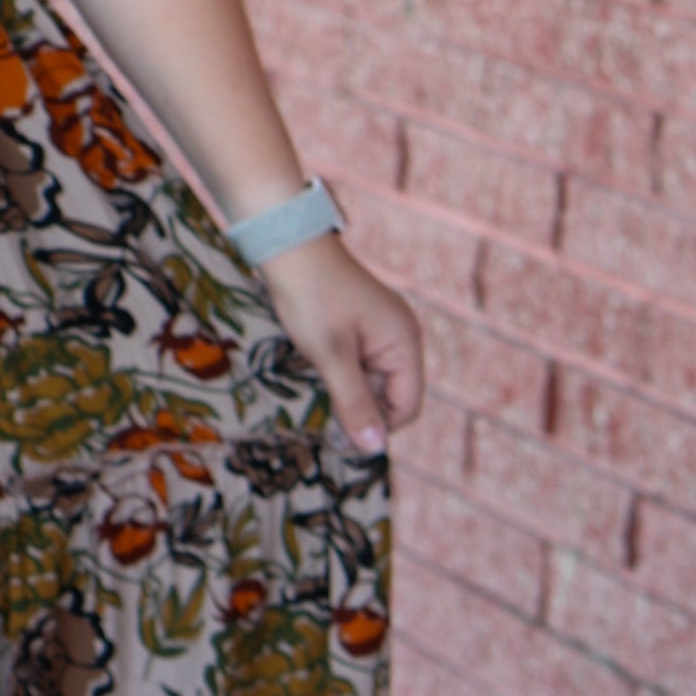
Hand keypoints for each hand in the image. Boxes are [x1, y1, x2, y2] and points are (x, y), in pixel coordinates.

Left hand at [263, 235, 424, 457]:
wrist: (289, 246)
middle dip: (362, 413)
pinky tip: (317, 376)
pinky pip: (359, 365)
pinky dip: (342, 377)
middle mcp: (400, 337)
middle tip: (324, 428)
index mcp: (404, 343)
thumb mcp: (332, 356)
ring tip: (318, 399)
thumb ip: (354, 403)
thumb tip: (374, 449)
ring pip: (372, 382)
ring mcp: (380, 331)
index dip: (379, 428)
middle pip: (391, 396)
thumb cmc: (313, 298)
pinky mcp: (360, 327)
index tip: (342, 441)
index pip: (407, 405)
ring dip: (348, 396)